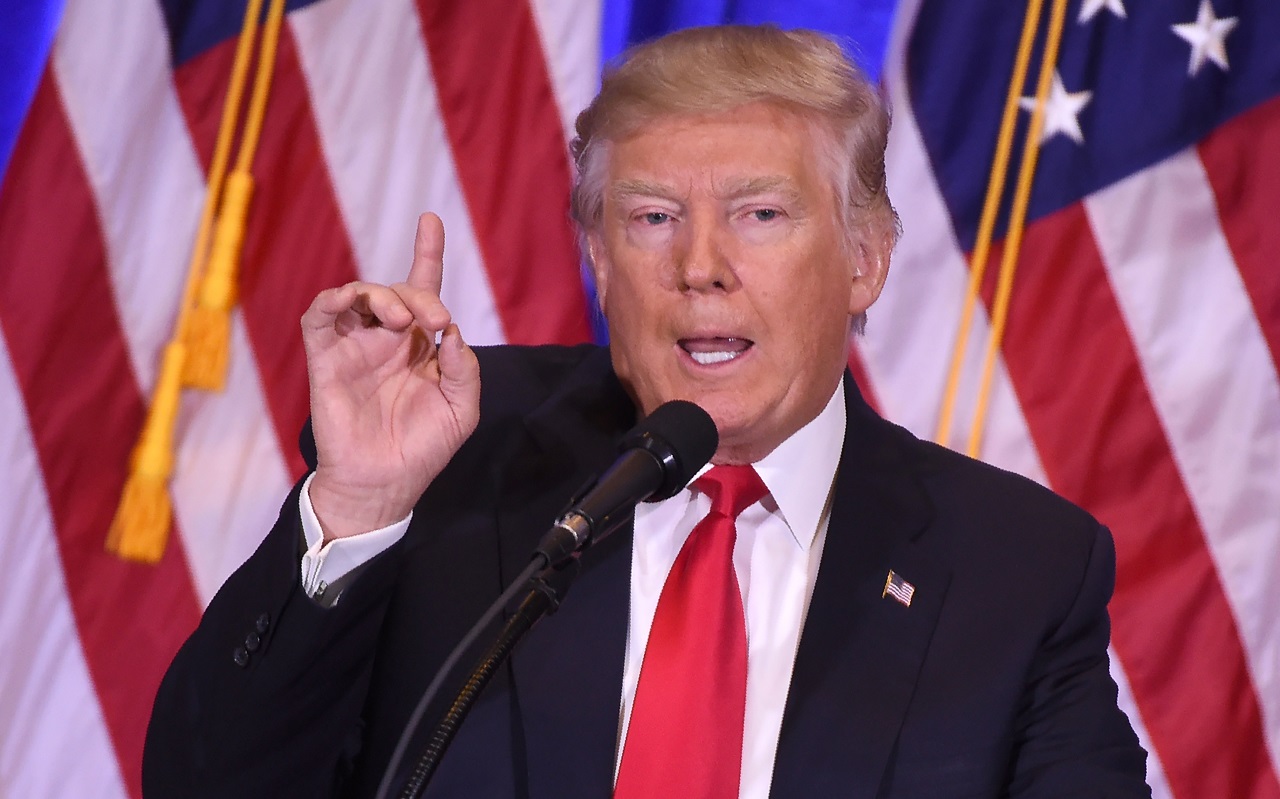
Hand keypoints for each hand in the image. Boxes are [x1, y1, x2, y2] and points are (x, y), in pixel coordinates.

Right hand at [301, 213, 479, 539]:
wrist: (384, 483)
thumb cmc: (423, 448)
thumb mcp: (461, 408)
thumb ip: (464, 368)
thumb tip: (452, 332)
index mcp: (420, 346)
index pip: (423, 289)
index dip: (427, 253)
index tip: (431, 219)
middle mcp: (386, 338)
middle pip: (399, 290)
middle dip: (420, 294)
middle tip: (434, 323)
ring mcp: (355, 345)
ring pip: (360, 294)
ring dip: (382, 294)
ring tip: (402, 321)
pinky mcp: (326, 357)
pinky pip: (320, 315)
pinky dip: (333, 298)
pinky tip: (351, 301)